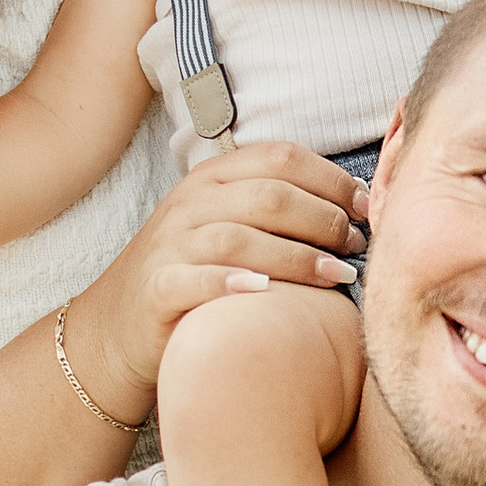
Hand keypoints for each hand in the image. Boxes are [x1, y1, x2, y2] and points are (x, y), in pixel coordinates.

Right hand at [62, 142, 368, 414]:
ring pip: (239, 236)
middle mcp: (190, 204)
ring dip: (296, 255)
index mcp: (213, 179)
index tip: (367, 208)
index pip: (281, 157)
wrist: (118, 328)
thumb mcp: (230, 228)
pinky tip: (265, 292)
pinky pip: (195, 279)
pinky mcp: (156, 287)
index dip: (332, 179)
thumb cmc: (195, 276)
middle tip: (358, 246)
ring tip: (338, 275)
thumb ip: (277, 210)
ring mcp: (170, 244)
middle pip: (269, 195)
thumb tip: (359, 207)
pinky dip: (231, 282)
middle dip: (324, 219)